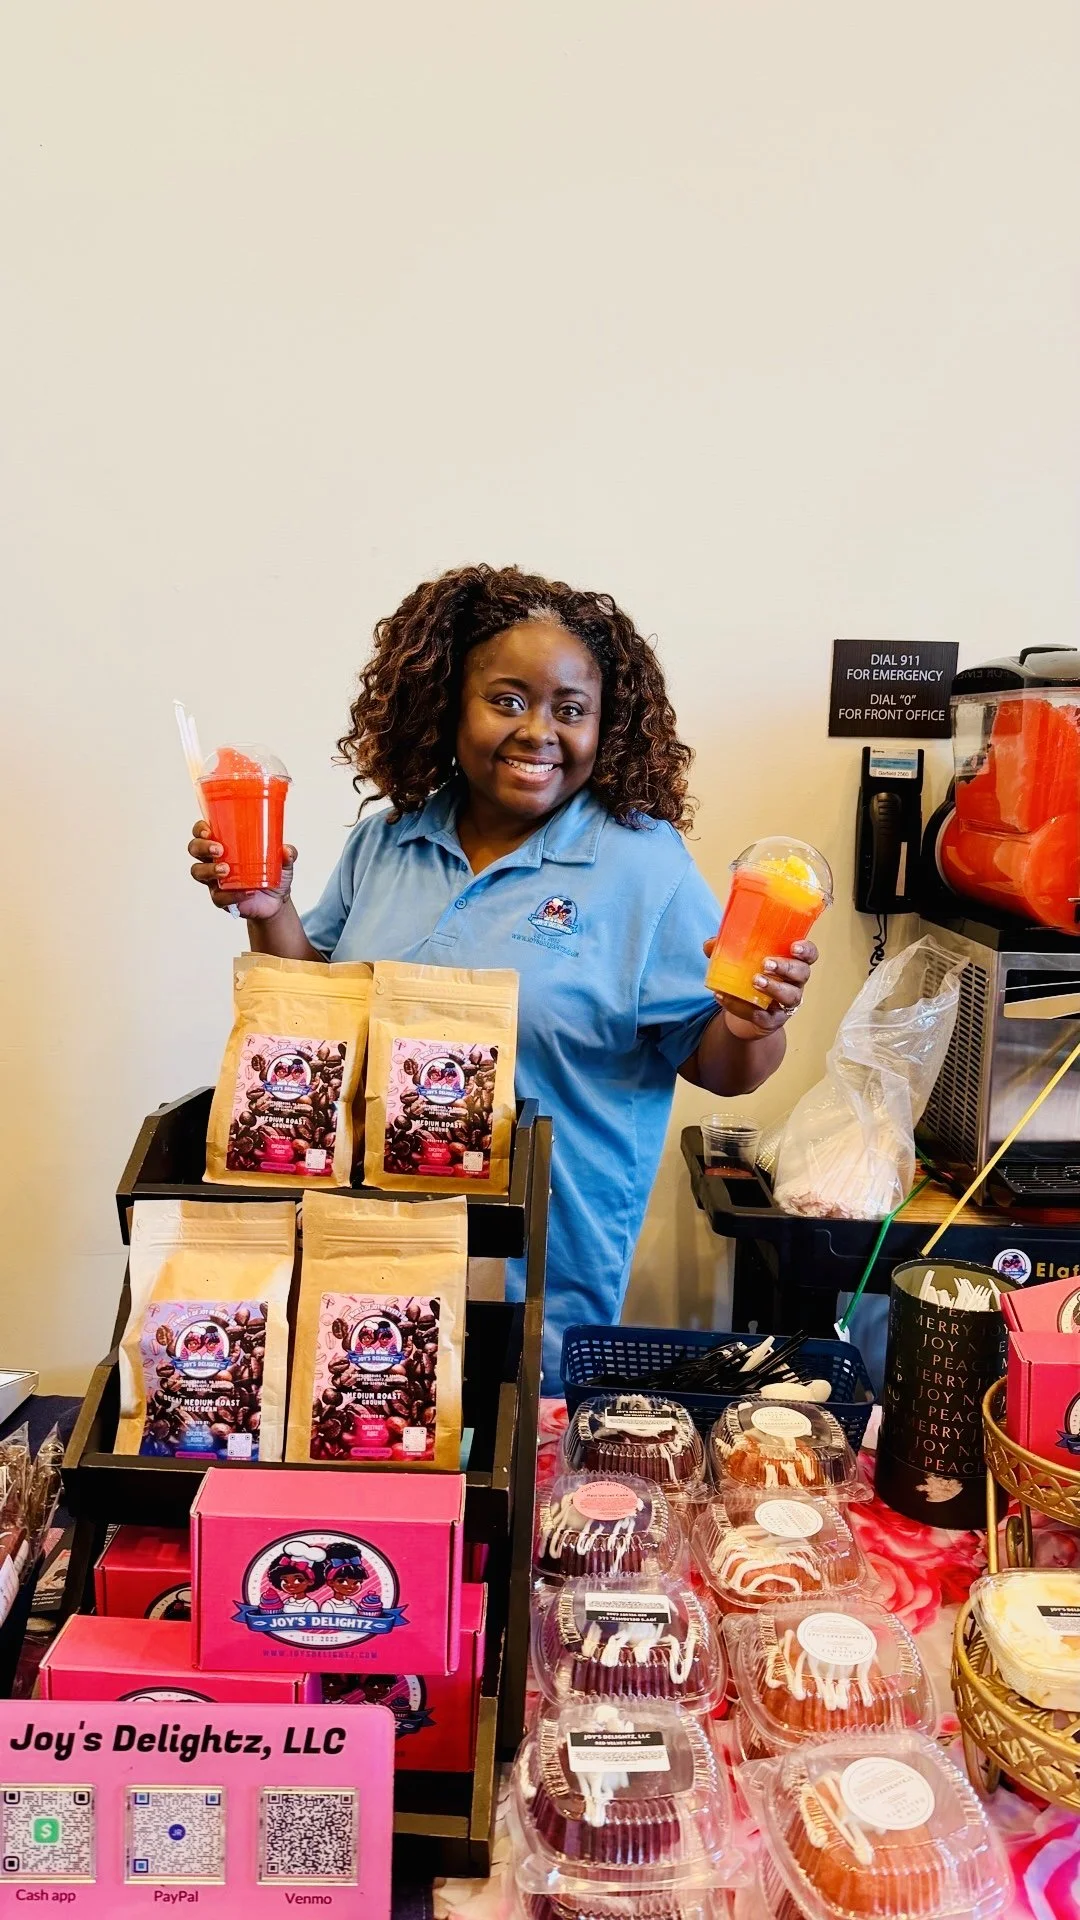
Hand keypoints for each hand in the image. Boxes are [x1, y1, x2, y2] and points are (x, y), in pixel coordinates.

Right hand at [188, 820, 297, 920]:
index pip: (202, 832)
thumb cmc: (273, 873)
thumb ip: (287, 854)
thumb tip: (287, 851)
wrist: (276, 901)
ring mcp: (214, 880)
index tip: (208, 830)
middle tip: (219, 850)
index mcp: (224, 844)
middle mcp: (214, 860)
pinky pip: (217, 897)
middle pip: (194, 849)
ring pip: (198, 872)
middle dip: (202, 847)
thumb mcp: (283, 862)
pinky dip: (231, 894)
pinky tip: (247, 892)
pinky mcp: (221, 898)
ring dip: (209, 869)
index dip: (200, 829)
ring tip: (226, 871)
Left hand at [703, 937, 818, 1037]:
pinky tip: (726, 998)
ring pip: (790, 996)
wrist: (742, 1010)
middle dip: (786, 967)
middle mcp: (794, 982)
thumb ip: (726, 949)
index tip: (794, 947)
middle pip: (802, 973)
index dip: (806, 950)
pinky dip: (742, 1007)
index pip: (809, 954)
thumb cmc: (748, 977)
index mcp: (791, 962)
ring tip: (755, 982)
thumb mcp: (738, 960)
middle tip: (767, 964)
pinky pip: (763, 1016)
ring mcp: (786, 1003)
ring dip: (773, 987)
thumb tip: (709, 944)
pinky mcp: (773, 1020)